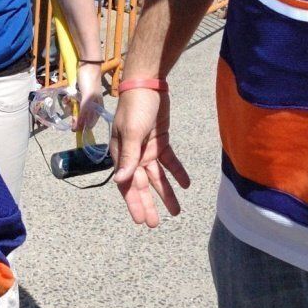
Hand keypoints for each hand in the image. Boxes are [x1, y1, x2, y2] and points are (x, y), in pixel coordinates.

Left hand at [73, 64, 104, 132]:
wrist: (86, 66)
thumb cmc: (90, 82)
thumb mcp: (87, 98)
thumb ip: (84, 112)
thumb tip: (80, 126)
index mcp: (97, 108)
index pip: (90, 123)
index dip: (82, 126)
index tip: (74, 129)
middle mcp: (91, 105)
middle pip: (82, 117)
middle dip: (74, 117)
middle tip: (68, 118)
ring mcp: (84, 99)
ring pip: (76, 109)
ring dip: (70, 107)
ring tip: (67, 102)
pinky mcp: (78, 94)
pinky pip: (72, 101)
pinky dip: (68, 100)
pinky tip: (66, 98)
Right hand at [109, 86, 189, 227]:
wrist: (148, 83)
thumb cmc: (135, 107)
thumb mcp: (132, 133)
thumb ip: (129, 158)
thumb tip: (121, 181)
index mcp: (121, 154)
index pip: (127, 184)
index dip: (134, 203)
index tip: (142, 221)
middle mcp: (133, 155)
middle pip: (142, 184)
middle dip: (149, 204)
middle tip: (156, 224)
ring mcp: (147, 148)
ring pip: (157, 176)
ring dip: (166, 192)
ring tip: (176, 211)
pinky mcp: (160, 141)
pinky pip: (169, 161)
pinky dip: (177, 172)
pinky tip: (186, 184)